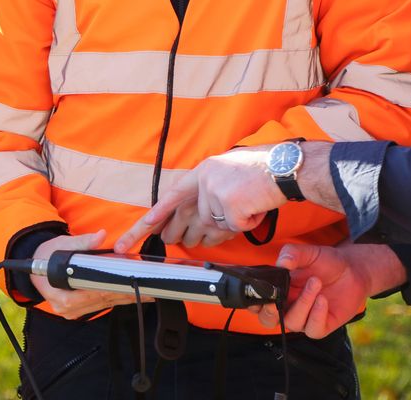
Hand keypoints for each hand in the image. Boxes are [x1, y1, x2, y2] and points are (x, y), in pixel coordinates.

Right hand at [31, 230, 140, 317]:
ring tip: (146, 293)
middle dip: (126, 295)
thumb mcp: (63, 244)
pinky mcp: (78, 310)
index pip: (93, 294)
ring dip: (124, 298)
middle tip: (149, 291)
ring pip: (103, 305)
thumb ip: (83, 242)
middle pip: (101, 301)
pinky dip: (115, 299)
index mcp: (61, 295)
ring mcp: (72, 311)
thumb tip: (101, 236)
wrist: (37, 266)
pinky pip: (99, 306)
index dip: (115, 290)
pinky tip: (130, 295)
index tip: (133, 286)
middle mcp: (67, 307)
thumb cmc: (49, 255)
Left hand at [115, 146, 282, 252]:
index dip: (147, 222)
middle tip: (185, 240)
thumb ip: (205, 196)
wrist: (283, 168)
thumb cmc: (258, 173)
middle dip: (183, 236)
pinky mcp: (230, 208)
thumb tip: (193, 226)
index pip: (167, 200)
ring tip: (240, 211)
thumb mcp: (224, 175)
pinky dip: (243, 227)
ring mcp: (216, 195)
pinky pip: (231, 232)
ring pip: (210, 231)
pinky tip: (252, 211)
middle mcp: (204, 182)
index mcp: (200, 173)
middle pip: (185, 222)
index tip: (126, 241)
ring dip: (223, 230)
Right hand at [256, 242, 405, 337]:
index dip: (252, 303)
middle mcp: (289, 306)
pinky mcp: (322, 326)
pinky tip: (323, 299)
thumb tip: (281, 263)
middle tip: (277, 297)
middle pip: (268, 320)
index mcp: (279, 290)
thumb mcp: (308, 253)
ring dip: (302, 303)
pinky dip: (316, 315)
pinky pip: (313, 329)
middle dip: (269, 312)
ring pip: (292, 323)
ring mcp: (305, 317)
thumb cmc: (326, 262)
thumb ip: (292, 254)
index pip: (258, 303)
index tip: (256, 293)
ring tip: (315, 283)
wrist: (353, 270)